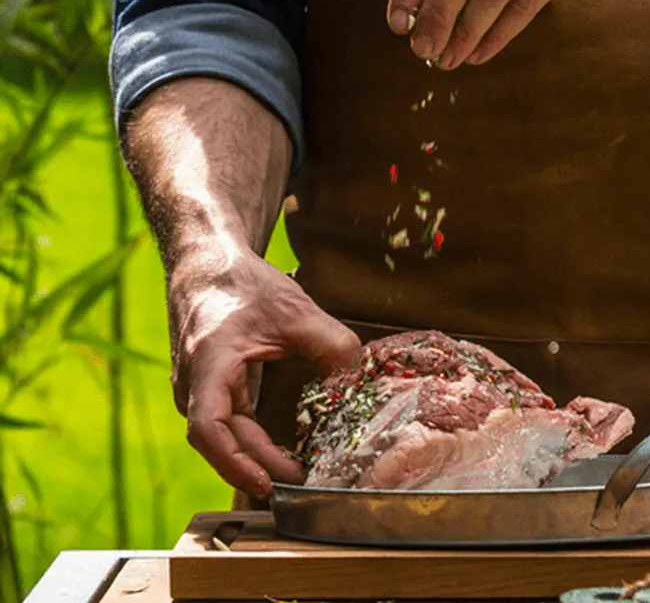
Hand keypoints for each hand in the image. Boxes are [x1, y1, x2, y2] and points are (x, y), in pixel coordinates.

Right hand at [168, 245, 360, 497]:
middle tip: (301, 483)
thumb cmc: (243, 283)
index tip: (267, 481)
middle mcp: (194, 383)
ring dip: (255, 455)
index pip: (210, 427)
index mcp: (209, 363)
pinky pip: (228, 421)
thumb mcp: (296, 310)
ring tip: (295, 472)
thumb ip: (332, 344)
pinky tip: (280, 449)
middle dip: (259, 466)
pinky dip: (252, 438)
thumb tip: (359, 380)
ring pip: (224, 433)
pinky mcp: (208, 387)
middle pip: (221, 439)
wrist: (208, 263)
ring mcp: (197, 387)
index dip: (236, 461)